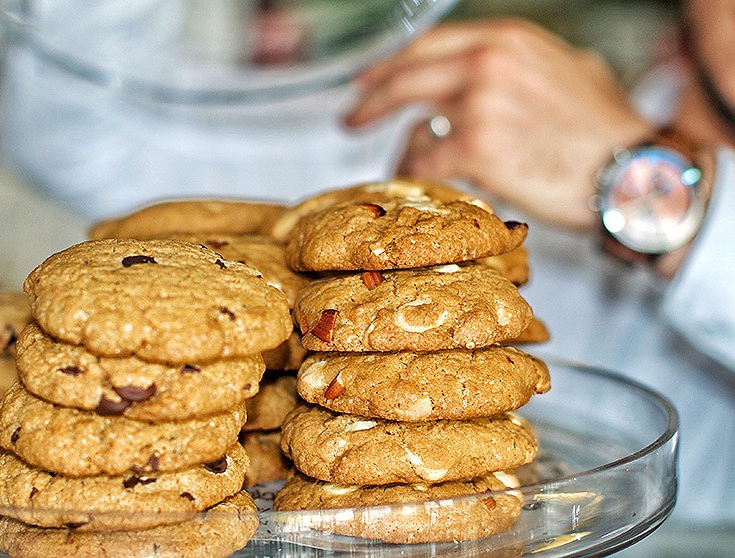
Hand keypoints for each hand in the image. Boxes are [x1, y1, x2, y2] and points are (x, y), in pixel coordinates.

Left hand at [345, 19, 654, 228]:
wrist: (631, 172)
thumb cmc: (606, 131)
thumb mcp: (569, 70)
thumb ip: (523, 67)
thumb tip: (499, 78)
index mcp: (506, 40)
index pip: (428, 46)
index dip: (392, 64)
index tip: (371, 78)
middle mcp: (486, 63)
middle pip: (406, 77)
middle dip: (372, 100)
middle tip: (353, 117)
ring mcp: (478, 104)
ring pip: (414, 125)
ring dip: (402, 149)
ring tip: (398, 166)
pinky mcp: (475, 148)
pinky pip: (425, 162)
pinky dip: (416, 175)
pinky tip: (417, 182)